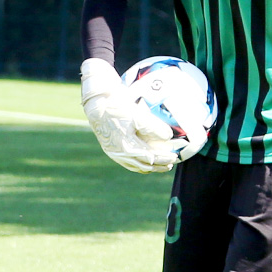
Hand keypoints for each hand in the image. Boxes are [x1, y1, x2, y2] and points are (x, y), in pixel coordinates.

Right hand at [81, 58, 178, 173]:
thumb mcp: (137, 116)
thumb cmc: (117, 108)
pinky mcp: (111, 149)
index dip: (163, 158)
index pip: (150, 157)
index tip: (174, 157)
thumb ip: (153, 127)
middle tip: (170, 164)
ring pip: (135, 165)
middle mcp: (120, 153)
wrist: (96, 104)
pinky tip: (143, 163)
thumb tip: (167, 136)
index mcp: (127, 147)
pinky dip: (138, 165)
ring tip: (159, 166)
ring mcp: (114, 152)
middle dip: (158, 165)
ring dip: (149, 167)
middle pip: (143, 165)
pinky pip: (127, 162)